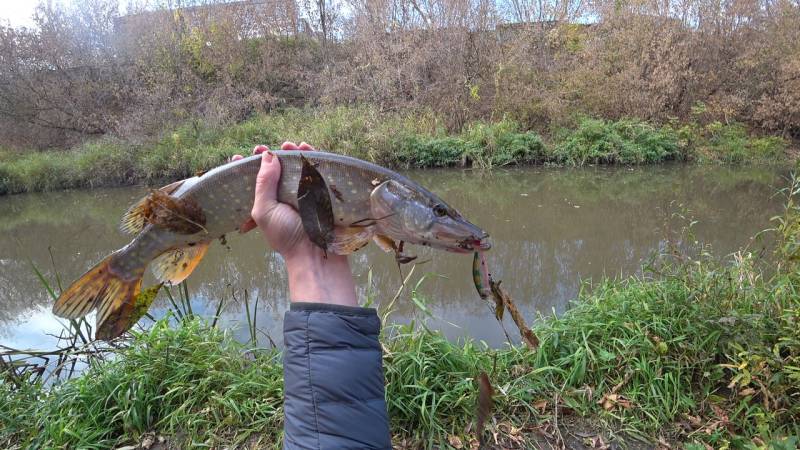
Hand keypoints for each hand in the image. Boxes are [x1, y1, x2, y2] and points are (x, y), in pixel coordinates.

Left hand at [231, 142, 356, 305]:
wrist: (316, 252)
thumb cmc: (286, 235)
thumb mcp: (264, 211)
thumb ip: (263, 184)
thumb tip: (267, 155)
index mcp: (268, 202)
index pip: (255, 181)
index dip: (247, 167)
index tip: (239, 156)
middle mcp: (285, 195)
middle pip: (276, 169)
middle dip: (269, 156)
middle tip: (262, 148)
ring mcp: (304, 192)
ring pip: (296, 166)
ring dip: (290, 153)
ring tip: (286, 144)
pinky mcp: (322, 190)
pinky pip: (316, 169)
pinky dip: (311, 156)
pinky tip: (304, 147)